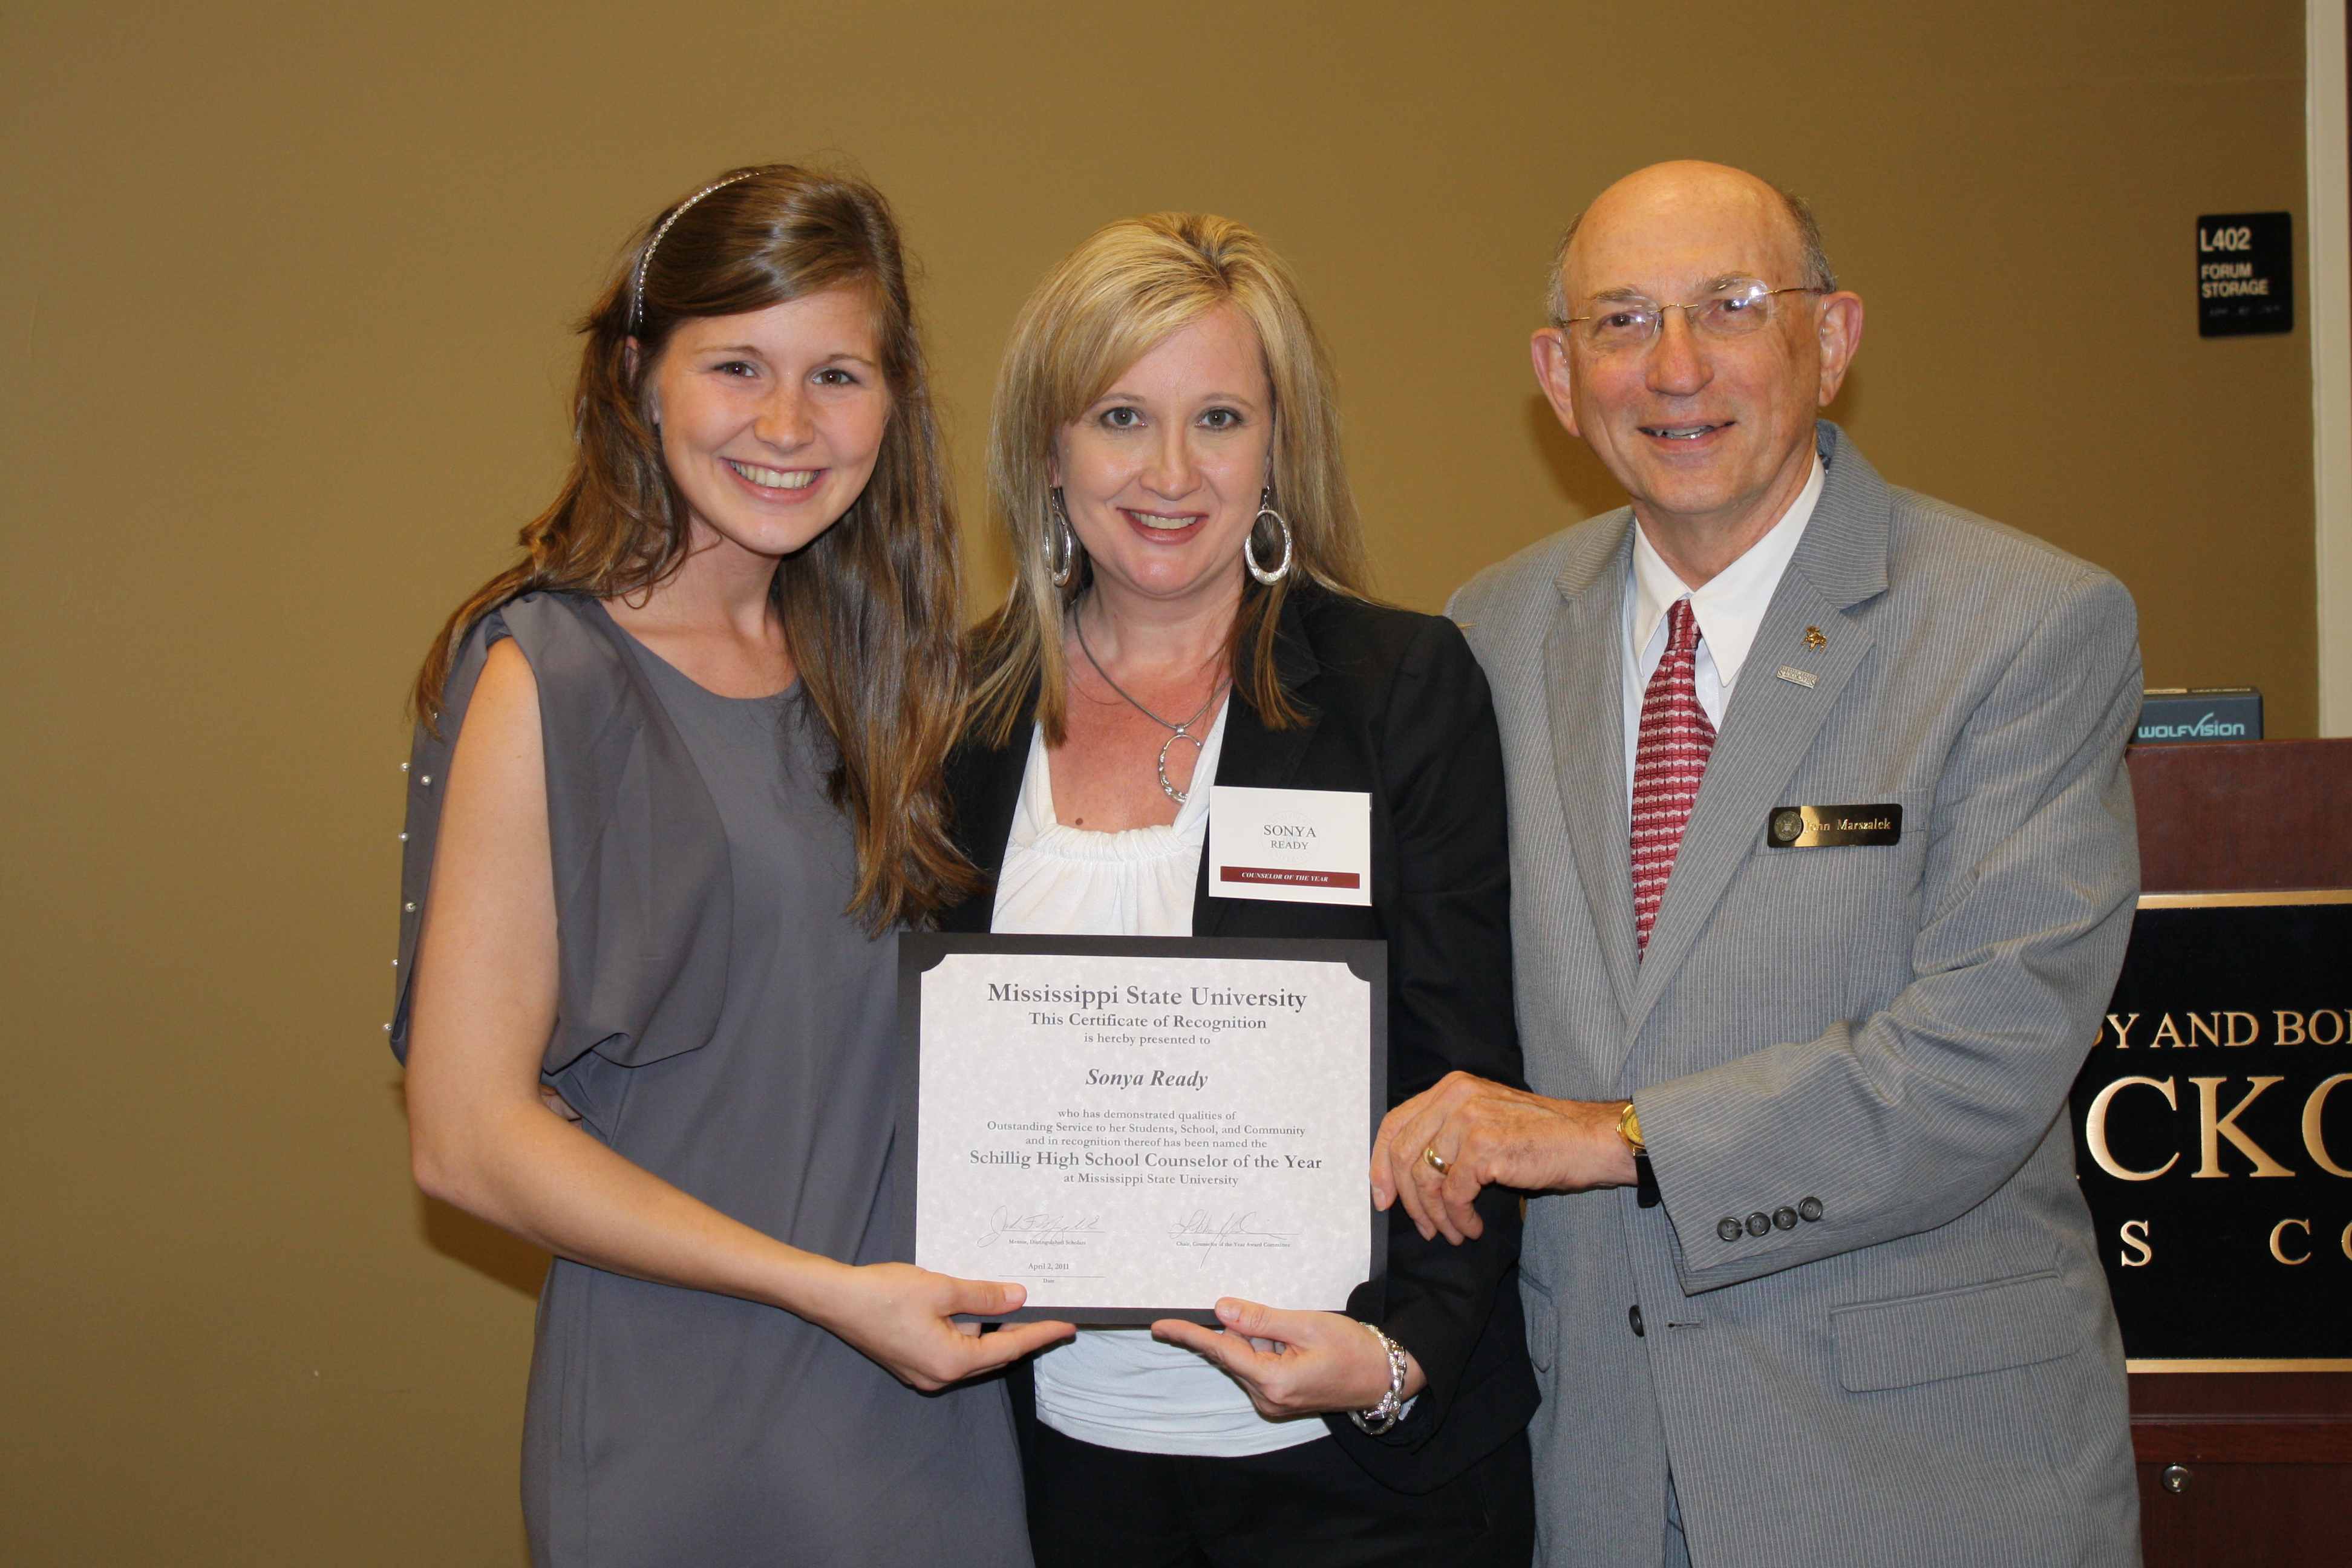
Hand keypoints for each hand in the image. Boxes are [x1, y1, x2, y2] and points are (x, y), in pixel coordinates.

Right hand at [807, 1262, 1073, 1391]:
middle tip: (1047, 1311)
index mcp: (952, 1361)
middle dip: (1019, 1332)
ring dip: (989, 1328)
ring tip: (1008, 1299)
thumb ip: (983, 1296)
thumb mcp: (941, 1289)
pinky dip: (966, 1330)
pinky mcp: (912, 1363)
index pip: (1009, 1348)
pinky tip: (970, 1306)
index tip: (1067, 1327)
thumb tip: (1018, 1299)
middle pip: (992, 1354)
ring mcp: (924, 1373)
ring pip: (971, 1351)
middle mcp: (940, 1376)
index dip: (1040, 1334)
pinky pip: (952, 1349)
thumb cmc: (883, 1294)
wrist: (835, 1300)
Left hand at [1150, 1300, 1423, 1419]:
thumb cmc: (1353, 1349)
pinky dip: (1265, 1351)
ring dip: (1259, 1340)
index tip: (1161, 1326)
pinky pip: (1258, 1368)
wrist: (1383, 1376)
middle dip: (1243, 1330)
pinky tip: (1292, 1344)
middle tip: (1276, 1320)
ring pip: (1245, 1360)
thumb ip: (1261, 1319)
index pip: (1221, 1351)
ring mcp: (1273, 1403)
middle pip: (1233, 1354)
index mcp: (1273, 1381)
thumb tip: (1222, 1310)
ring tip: (1297, 1334)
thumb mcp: (1307, 1325)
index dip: (1189, 1335)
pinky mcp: (1279, 1400)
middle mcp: (1267, 1399)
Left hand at [1370, 1071, 1636, 1243]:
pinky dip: (1459, 1219)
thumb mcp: (1487, 1119)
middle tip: (1425, 1227)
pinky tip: (1473, 1228)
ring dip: (1436, 1216)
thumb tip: (1406, 1174)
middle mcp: (1456, 1096)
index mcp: (1452, 1087)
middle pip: (1402, 1154)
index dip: (1380, 1164)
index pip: (1394, 1123)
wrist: (1590, 1140)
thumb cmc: (1542, 1137)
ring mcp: (1469, 1118)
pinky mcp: (1485, 1146)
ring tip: (1453, 1233)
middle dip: (1408, 1200)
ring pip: (1425, 1178)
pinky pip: (1454, 1194)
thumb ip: (1448, 1132)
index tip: (1382, 1197)